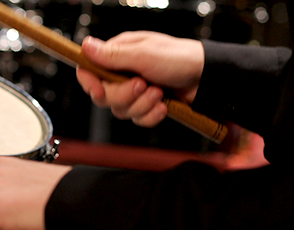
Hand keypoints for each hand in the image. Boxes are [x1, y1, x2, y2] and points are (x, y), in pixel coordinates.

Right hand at [76, 31, 204, 126]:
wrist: (208, 77)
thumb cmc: (179, 58)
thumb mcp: (144, 54)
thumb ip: (112, 55)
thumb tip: (85, 46)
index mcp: (118, 54)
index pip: (88, 70)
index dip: (89, 83)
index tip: (99, 91)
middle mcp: (122, 72)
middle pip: (103, 95)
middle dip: (123, 96)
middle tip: (143, 85)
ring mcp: (134, 90)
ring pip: (120, 110)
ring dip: (140, 105)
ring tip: (159, 92)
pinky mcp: (146, 105)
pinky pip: (137, 119)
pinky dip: (150, 115)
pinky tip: (163, 105)